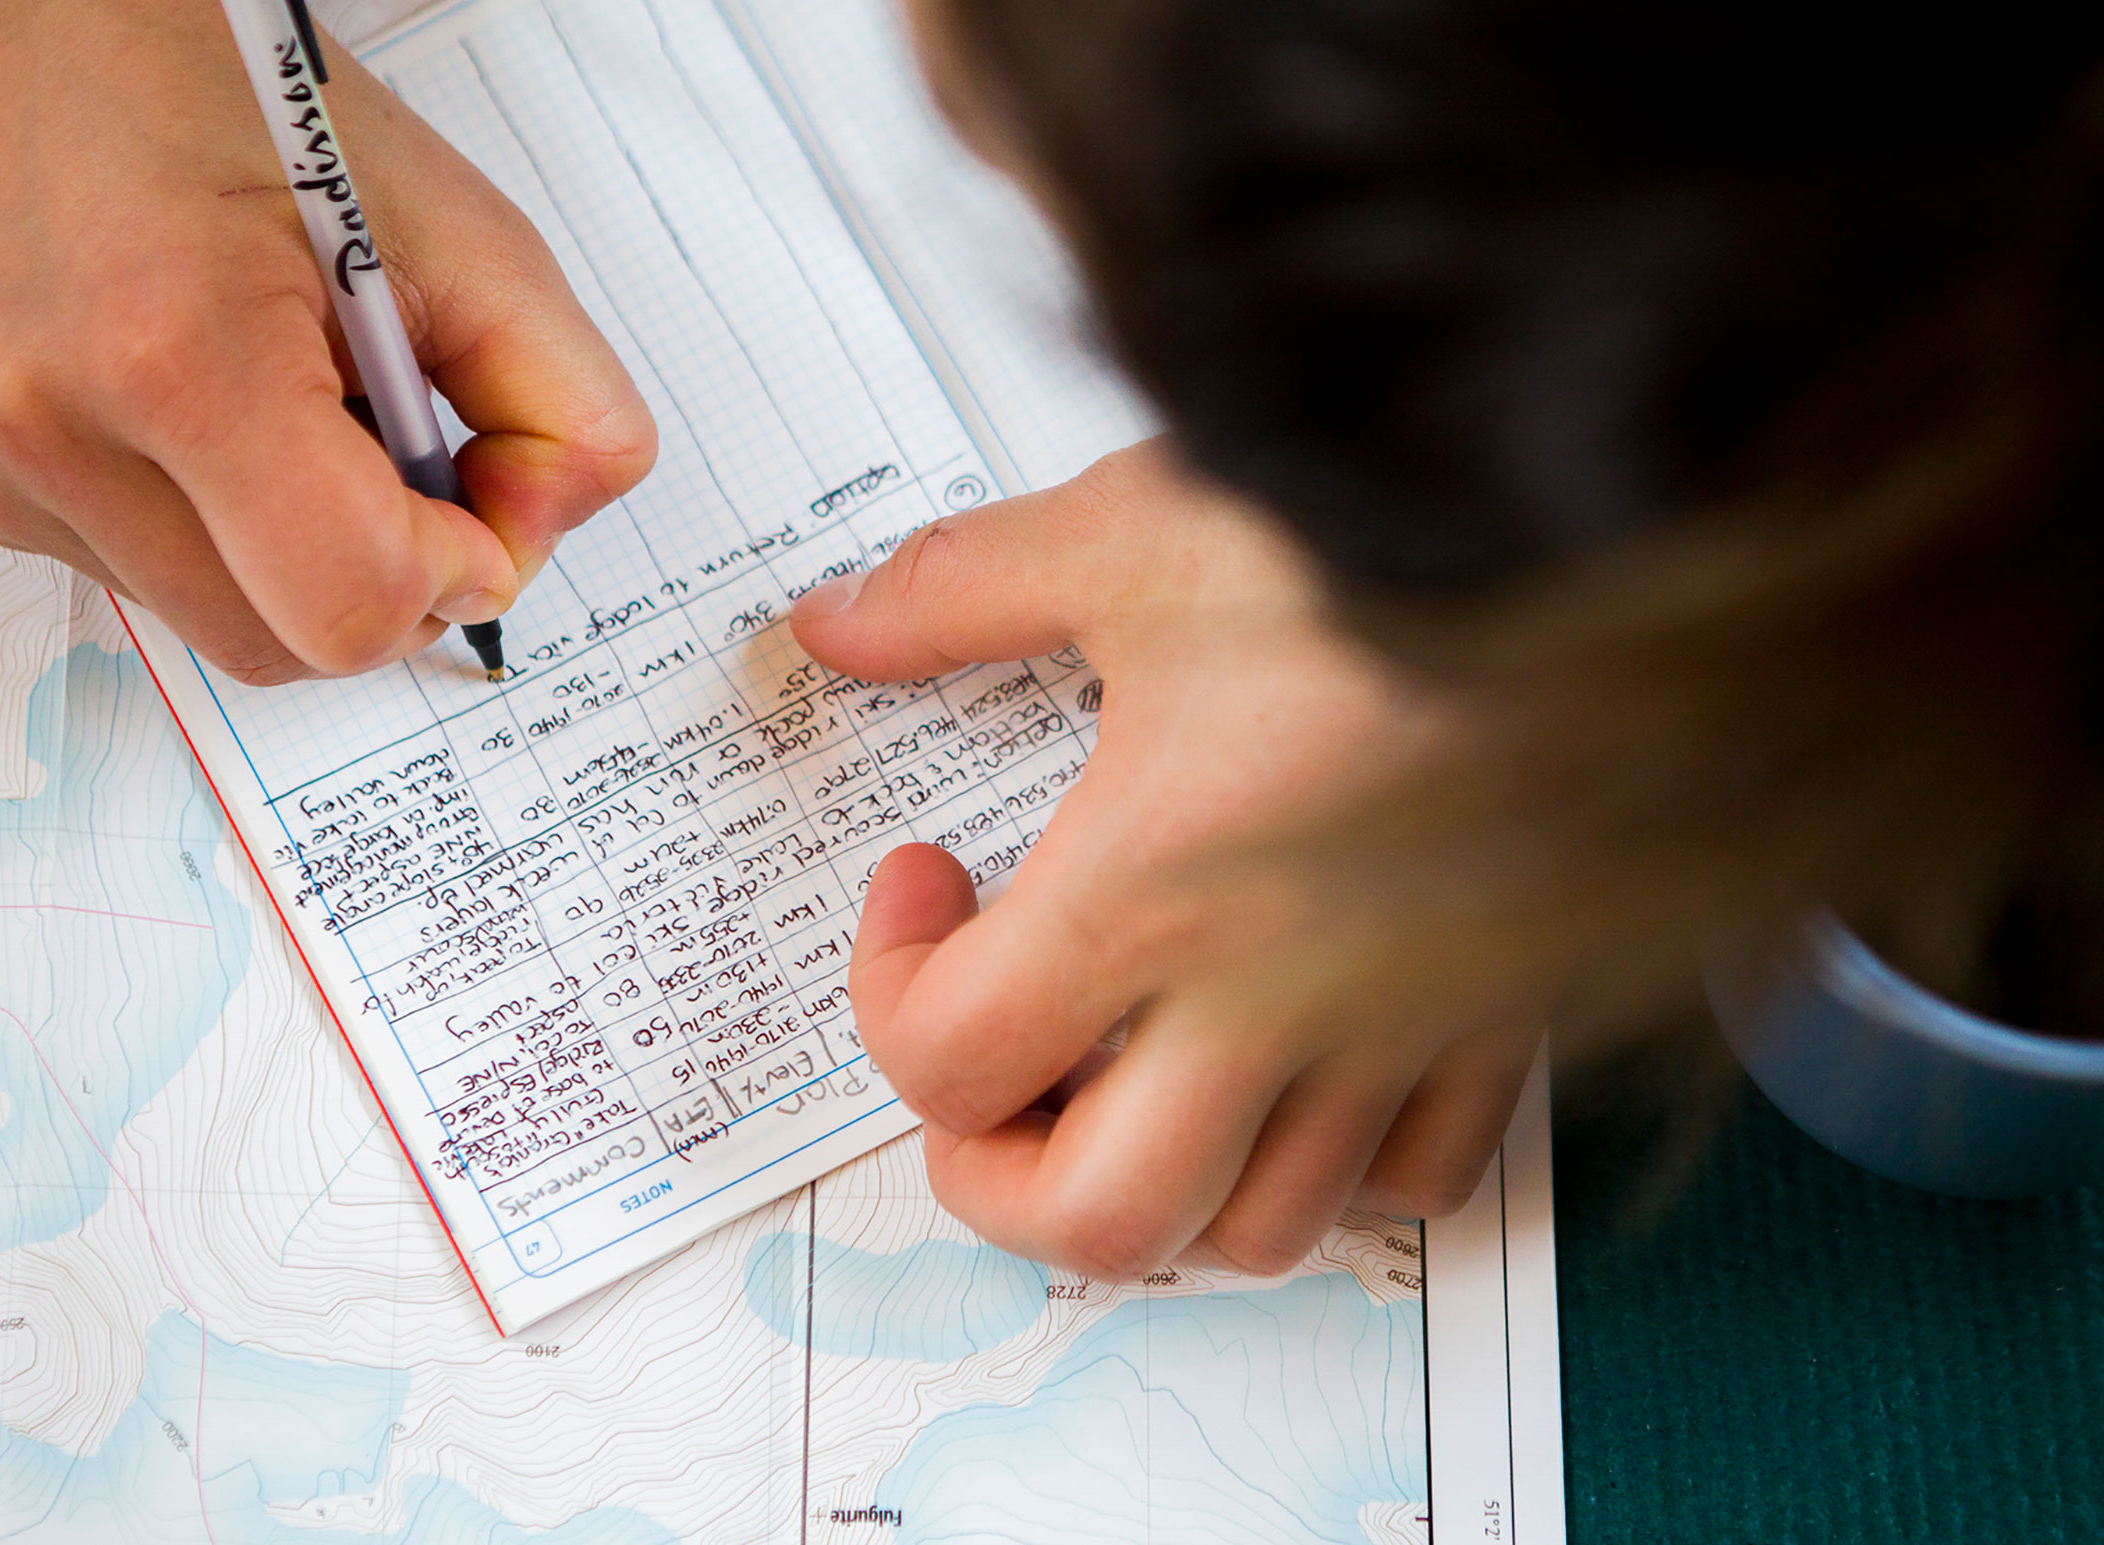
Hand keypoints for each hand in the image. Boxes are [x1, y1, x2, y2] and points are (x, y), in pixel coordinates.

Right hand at [0, 0, 654, 682]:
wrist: (61, 37)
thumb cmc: (260, 112)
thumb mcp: (473, 239)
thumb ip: (568, 414)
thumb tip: (534, 546)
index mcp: (176, 354)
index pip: (351, 603)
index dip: (455, 572)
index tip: (476, 491)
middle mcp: (59, 433)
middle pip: (297, 648)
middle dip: (392, 576)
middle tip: (405, 440)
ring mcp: (9, 475)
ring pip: (240, 637)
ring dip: (318, 561)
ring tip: (313, 410)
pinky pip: (175, 593)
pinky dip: (245, 541)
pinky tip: (239, 419)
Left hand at [790, 443, 1540, 1278]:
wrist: (1628, 515)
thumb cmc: (1392, 528)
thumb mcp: (1138, 532)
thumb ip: (962, 590)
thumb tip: (841, 621)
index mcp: (1158, 891)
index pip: (953, 1059)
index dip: (886, 986)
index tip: (922, 886)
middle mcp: (1281, 998)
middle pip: (1101, 1223)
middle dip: (999, 1176)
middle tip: (981, 1070)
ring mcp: (1406, 1026)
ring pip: (1266, 1229)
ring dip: (1163, 1183)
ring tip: (1122, 1072)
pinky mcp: (1507, 1013)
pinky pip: (1423, 1176)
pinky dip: (1334, 1165)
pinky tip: (1291, 1065)